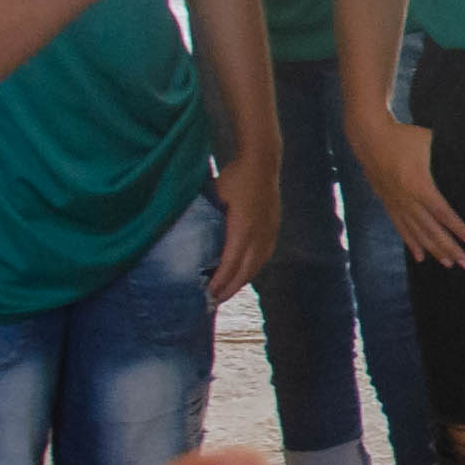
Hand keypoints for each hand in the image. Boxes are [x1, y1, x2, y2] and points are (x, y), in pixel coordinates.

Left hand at [207, 150, 278, 308]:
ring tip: (228, 291)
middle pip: (246, 271)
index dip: (220, 281)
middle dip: (230, 288)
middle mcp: (259, 234)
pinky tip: (245, 273)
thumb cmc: (235, 177)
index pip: (231, 263)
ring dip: (242, 281)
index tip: (209, 293)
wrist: (263, 163)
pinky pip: (264, 256)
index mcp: (243, 228)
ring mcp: (269, 232)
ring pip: (257, 266)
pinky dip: (253, 269)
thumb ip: (206, 217)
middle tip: (214, 301)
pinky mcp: (274, 229)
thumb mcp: (215, 195)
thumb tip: (190, 235)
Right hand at [376, 125, 464, 265]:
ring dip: (434, 250)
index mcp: (419, 186)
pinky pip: (402, 229)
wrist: (370, 139)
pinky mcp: (388, 205)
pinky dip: (412, 244)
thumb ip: (448, 155)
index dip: (457, 228)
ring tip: (449, 264)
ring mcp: (396, 205)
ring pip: (417, 234)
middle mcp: (407, 200)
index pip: (442, 213)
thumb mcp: (429, 142)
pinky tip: (420, 257)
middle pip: (431, 230)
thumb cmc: (404, 138)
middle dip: (449, 248)